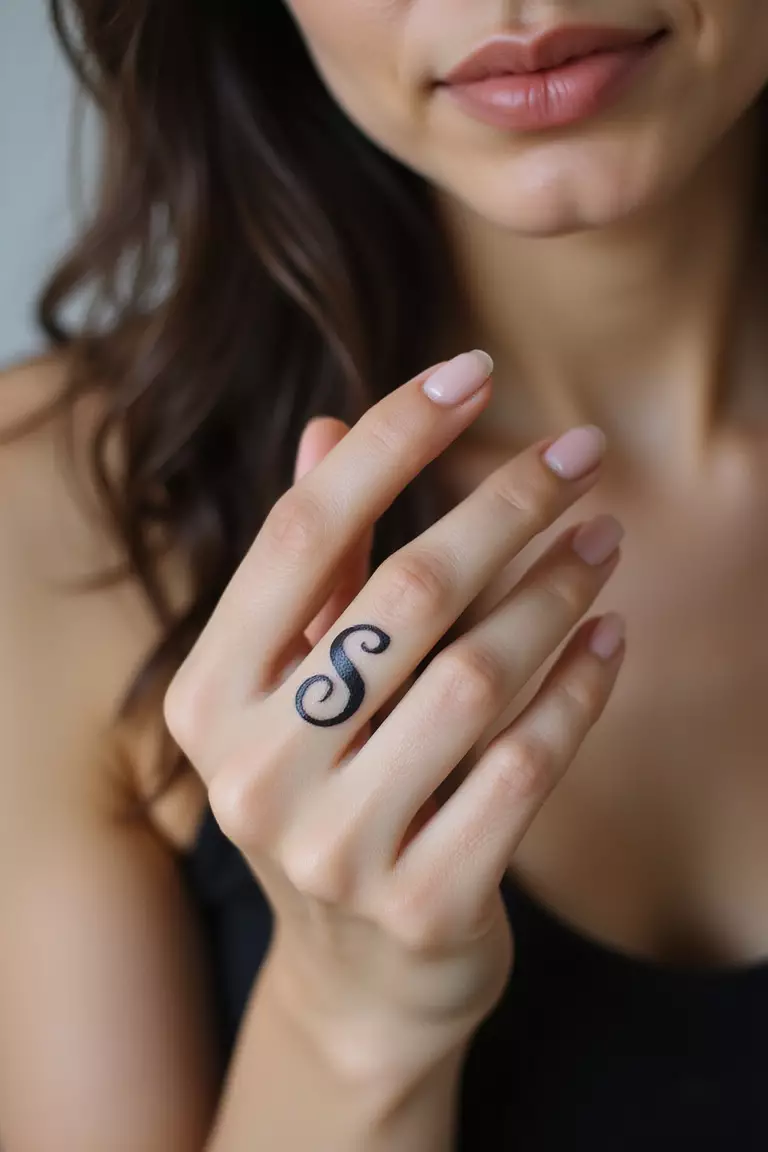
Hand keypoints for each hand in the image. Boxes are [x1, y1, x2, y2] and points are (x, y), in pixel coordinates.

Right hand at [164, 351, 625, 1087]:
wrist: (358, 977)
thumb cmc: (330, 792)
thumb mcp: (297, 684)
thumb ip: (310, 566)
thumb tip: (330, 427)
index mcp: (210, 699)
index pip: (303, 533)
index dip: (393, 438)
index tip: (472, 370)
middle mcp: (255, 772)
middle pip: (406, 593)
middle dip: (507, 506)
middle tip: (581, 455)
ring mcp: (337, 849)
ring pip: (478, 676)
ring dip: (557, 590)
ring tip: (606, 537)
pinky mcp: (426, 904)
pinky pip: (528, 766)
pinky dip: (581, 688)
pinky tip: (611, 635)